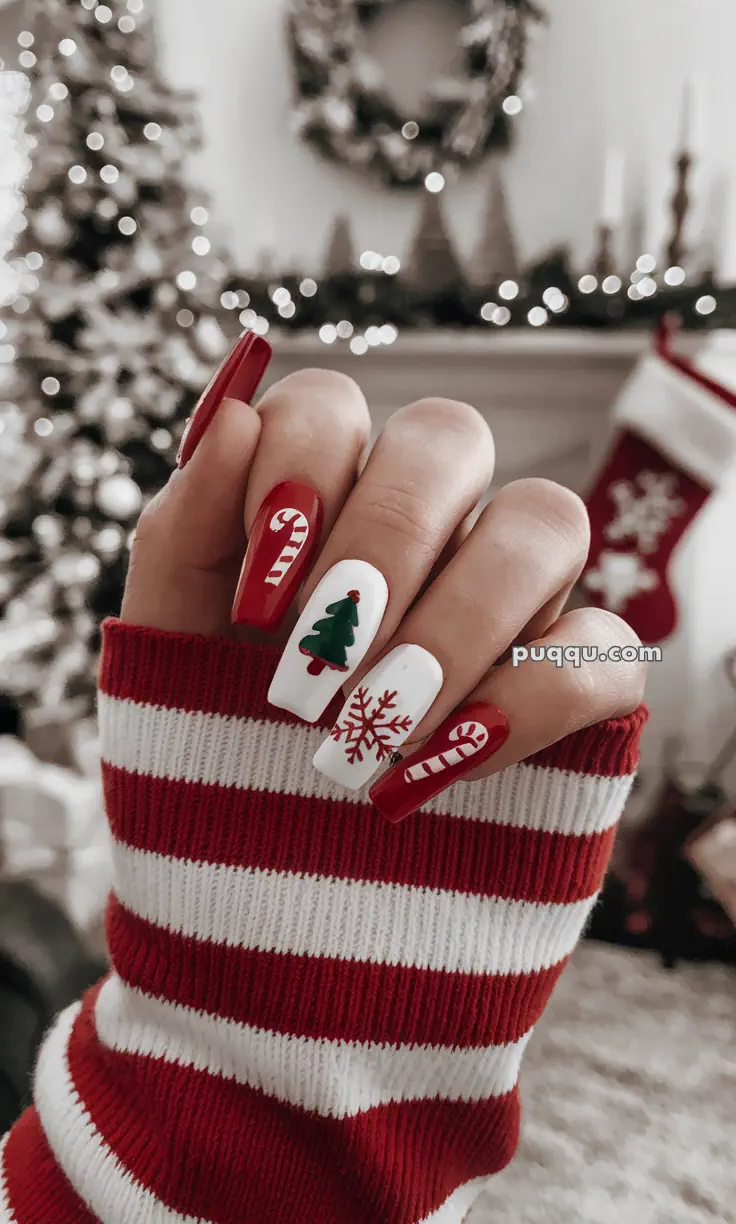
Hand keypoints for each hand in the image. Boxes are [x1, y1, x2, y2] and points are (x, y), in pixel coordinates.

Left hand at [122, 367, 645, 814]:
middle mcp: (429, 526)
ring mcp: (509, 600)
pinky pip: (603, 651)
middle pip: (451, 436)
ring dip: (455, 619)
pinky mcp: (574, 688)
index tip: (253, 604)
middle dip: (384, 540)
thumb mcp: (167, 643)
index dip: (297, 476)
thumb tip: (235, 413)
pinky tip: (436, 766)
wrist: (258, 887)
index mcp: (324, 495)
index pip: (331, 406)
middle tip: (316, 666)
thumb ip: (186, 528)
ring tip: (371, 726)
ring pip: (545, 522)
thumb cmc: (211, 742)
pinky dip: (524, 703)